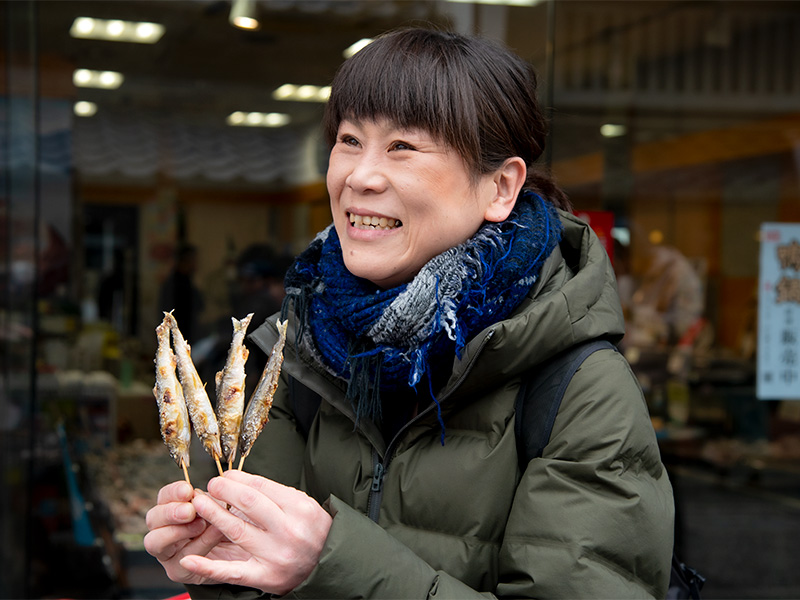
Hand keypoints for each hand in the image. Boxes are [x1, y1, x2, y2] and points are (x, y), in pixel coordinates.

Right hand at [143, 480, 248, 584]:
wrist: (244, 552)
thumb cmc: (232, 523)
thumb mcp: (224, 506)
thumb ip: (213, 498)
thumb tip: (214, 485)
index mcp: (173, 509)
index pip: (164, 496)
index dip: (173, 492)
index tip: (188, 490)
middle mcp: (164, 530)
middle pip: (152, 518)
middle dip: (170, 512)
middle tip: (190, 510)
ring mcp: (168, 552)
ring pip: (155, 541)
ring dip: (177, 531)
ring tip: (200, 524)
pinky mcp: (177, 571)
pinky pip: (182, 559)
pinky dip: (199, 544)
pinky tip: (215, 534)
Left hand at [181, 470, 332, 594]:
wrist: (328, 566)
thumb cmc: (312, 530)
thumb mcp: (303, 505)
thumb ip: (275, 495)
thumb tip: (238, 481)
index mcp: (300, 508)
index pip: (261, 487)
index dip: (238, 479)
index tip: (224, 476)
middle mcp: (289, 530)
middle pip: (248, 503)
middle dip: (224, 490)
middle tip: (211, 485)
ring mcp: (277, 554)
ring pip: (237, 531)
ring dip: (213, 515)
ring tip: (198, 504)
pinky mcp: (266, 577)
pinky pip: (233, 572)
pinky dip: (208, 567)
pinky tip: (189, 558)